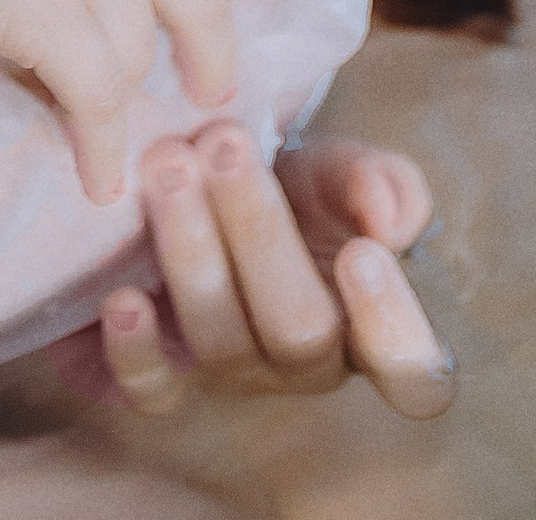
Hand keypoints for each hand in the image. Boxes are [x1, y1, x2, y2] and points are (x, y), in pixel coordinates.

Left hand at [94, 119, 452, 418]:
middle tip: (223, 144)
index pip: (412, 372)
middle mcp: (307, 365)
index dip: (395, 329)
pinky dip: (136, 353)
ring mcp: (238, 375)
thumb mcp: (343, 169)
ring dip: (192, 252)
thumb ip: (381, 183)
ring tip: (168, 167)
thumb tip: (386, 221)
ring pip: (223, 344)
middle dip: (259, 234)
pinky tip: (123, 300)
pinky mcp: (169, 376)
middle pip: (299, 332)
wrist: (214, 182)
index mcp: (371, 328)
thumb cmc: (299, 186)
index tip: (362, 252)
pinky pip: (156, 392)